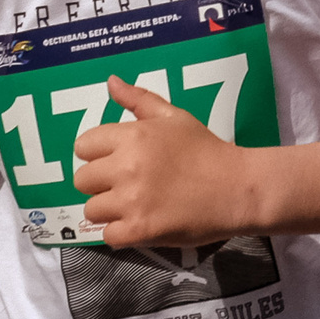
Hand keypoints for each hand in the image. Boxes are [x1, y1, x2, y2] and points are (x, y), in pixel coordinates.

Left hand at [74, 76, 254, 246]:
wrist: (237, 188)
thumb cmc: (206, 150)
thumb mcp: (175, 117)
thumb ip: (139, 100)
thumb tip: (111, 82)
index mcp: (133, 136)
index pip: (83, 146)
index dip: (98, 154)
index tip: (117, 160)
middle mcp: (126, 167)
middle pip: (82, 180)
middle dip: (101, 183)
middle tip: (128, 185)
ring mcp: (131, 201)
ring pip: (92, 210)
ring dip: (110, 210)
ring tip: (136, 205)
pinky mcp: (138, 231)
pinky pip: (108, 236)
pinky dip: (122, 233)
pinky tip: (141, 223)